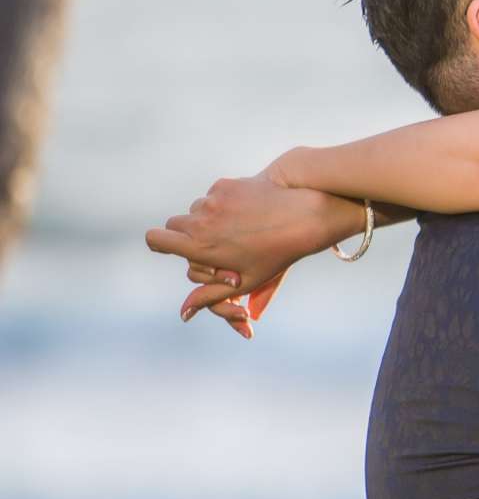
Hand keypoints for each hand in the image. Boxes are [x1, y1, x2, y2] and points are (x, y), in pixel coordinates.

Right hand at [145, 168, 357, 334]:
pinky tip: (246, 214)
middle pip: (173, 225)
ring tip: (234, 231)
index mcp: (199, 245)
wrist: (302, 213)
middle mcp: (199, 220)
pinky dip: (222, 205)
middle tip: (209, 245)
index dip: (159, 244)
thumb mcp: (243, 281)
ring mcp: (211, 199)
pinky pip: (213, 196)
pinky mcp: (224, 185)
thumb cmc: (275, 254)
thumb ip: (210, 297)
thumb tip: (184, 313)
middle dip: (186, 235)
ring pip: (195, 210)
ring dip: (206, 220)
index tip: (170, 248)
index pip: (156, 239)